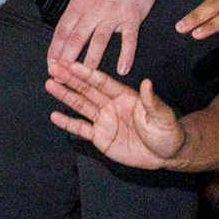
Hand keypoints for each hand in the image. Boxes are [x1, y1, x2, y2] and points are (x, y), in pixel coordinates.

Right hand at [45, 60, 185, 168]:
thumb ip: (152, 100)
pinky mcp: (101, 137)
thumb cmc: (168, 132)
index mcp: (124, 96)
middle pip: (87, 90)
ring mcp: (104, 120)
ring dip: (65, 95)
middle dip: (70, 79)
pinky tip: (55, 115)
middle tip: (54, 67)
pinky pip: (81, 129)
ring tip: (50, 84)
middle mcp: (111, 105)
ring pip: (81, 105)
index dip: (87, 73)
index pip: (102, 81)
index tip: (72, 64)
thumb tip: (147, 83)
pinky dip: (67, 123)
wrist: (167, 154)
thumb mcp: (162, 116)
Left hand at [47, 0, 167, 75]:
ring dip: (91, 62)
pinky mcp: (132, 18)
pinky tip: (122, 70)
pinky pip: (128, 41)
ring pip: (99, 42)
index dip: (55, 49)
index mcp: (80, 2)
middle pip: (76, 38)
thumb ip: (77, 6)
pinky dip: (126, 56)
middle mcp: (94, 10)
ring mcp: (113, 15)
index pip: (63, 30)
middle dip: (66, 59)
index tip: (51, 63)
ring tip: (85, 78)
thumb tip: (67, 24)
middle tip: (61, 75)